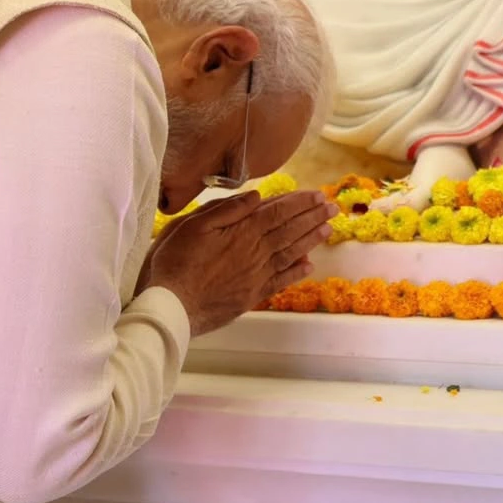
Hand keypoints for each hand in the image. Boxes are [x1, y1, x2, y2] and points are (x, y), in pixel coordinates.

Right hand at [137, 189, 336, 336]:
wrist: (170, 307)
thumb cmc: (175, 262)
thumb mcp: (193, 224)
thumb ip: (227, 209)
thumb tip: (256, 196)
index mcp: (242, 231)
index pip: (278, 212)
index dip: (299, 202)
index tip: (317, 195)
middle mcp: (255, 253)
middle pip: (290, 230)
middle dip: (313, 217)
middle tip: (332, 207)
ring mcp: (256, 276)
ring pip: (290, 253)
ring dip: (311, 240)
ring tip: (328, 229)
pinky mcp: (251, 296)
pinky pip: (280, 281)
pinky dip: (296, 272)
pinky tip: (308, 265)